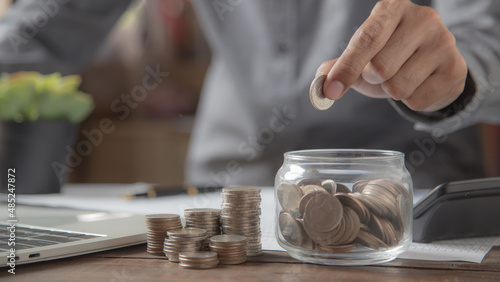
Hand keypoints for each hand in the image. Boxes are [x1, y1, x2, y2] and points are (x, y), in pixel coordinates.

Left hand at [316, 0, 467, 111]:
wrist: (431, 65)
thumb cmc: (390, 56)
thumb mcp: (362, 57)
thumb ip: (339, 67)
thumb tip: (320, 83)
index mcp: (393, 9)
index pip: (366, 39)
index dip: (346, 68)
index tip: (331, 91)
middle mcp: (423, 18)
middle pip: (380, 68)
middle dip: (373, 80)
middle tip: (380, 74)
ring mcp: (444, 42)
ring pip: (398, 87)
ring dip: (391, 92)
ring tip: (401, 77)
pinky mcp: (456, 68)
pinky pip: (417, 100)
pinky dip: (411, 100)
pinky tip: (419, 85)